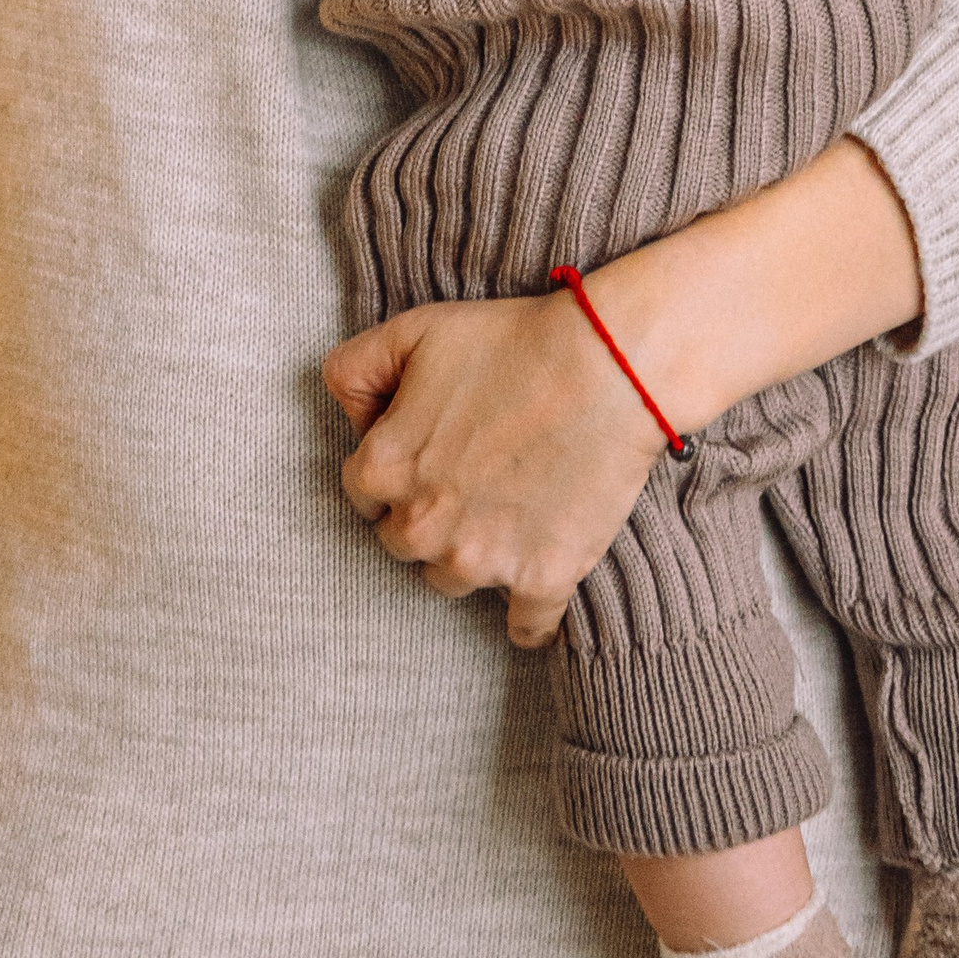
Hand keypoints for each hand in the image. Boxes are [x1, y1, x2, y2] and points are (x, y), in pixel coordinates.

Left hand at [322, 290, 671, 649]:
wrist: (608, 367)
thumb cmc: (510, 342)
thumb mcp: (412, 331)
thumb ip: (353, 369)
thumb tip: (350, 417)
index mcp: (385, 468)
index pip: (361, 492)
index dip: (391, 465)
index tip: (425, 447)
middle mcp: (424, 526)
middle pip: (400, 542)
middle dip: (423, 513)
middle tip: (466, 473)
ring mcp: (483, 559)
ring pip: (451, 578)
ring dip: (467, 552)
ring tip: (503, 505)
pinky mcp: (542, 579)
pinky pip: (524, 626)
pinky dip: (526, 619)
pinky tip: (528, 591)